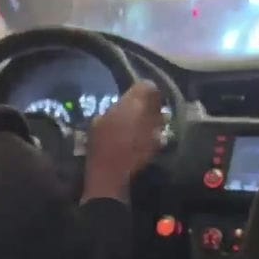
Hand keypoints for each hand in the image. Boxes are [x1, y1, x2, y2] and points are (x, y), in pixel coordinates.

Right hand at [83, 81, 163, 202]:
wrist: (110, 173)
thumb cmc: (100, 144)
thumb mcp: (99, 120)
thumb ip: (115, 108)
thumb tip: (121, 107)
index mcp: (135, 101)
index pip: (147, 85)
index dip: (141, 89)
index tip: (133, 94)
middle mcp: (150, 111)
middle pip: (157, 100)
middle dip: (150, 102)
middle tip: (139, 107)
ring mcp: (156, 128)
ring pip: (160, 116)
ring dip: (153, 117)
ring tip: (142, 123)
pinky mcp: (158, 144)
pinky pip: (158, 133)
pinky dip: (153, 133)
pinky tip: (143, 138)